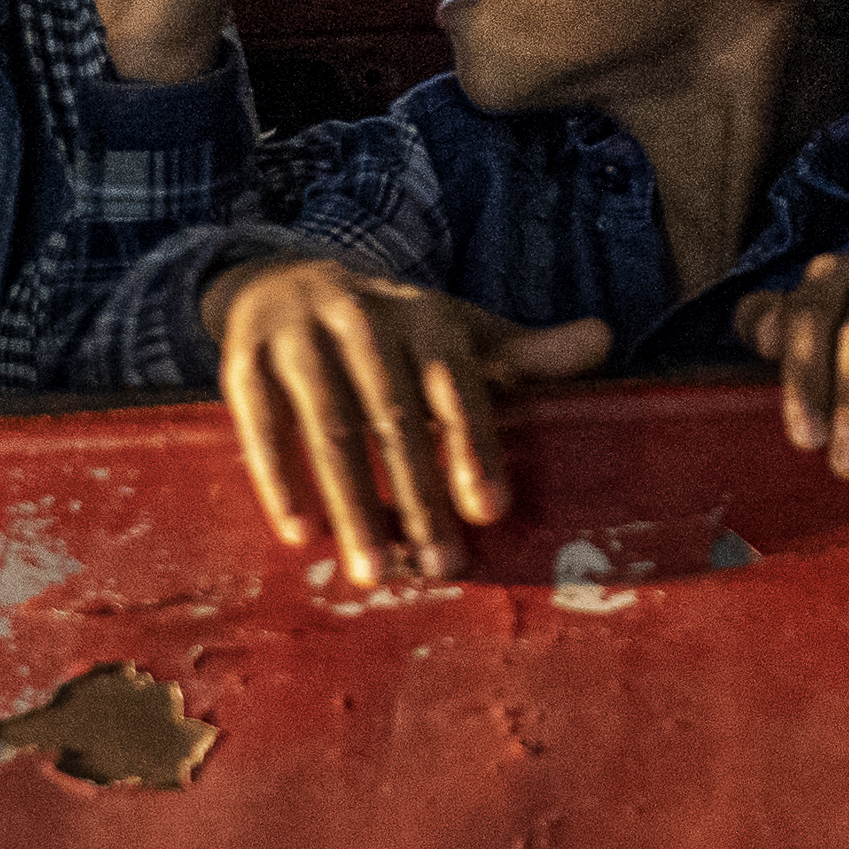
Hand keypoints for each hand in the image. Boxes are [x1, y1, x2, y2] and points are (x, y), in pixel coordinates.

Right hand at [205, 256, 613, 584]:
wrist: (284, 276)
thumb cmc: (392, 328)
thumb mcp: (456, 332)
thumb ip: (524, 353)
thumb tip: (603, 340)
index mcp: (424, 315)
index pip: (455, 384)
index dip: (473, 446)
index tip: (490, 510)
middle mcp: (362, 320)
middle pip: (393, 417)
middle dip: (417, 495)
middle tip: (441, 563)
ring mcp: (299, 339)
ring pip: (329, 430)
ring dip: (351, 505)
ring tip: (372, 571)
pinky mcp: (244, 363)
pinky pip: (262, 427)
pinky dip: (278, 481)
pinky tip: (301, 534)